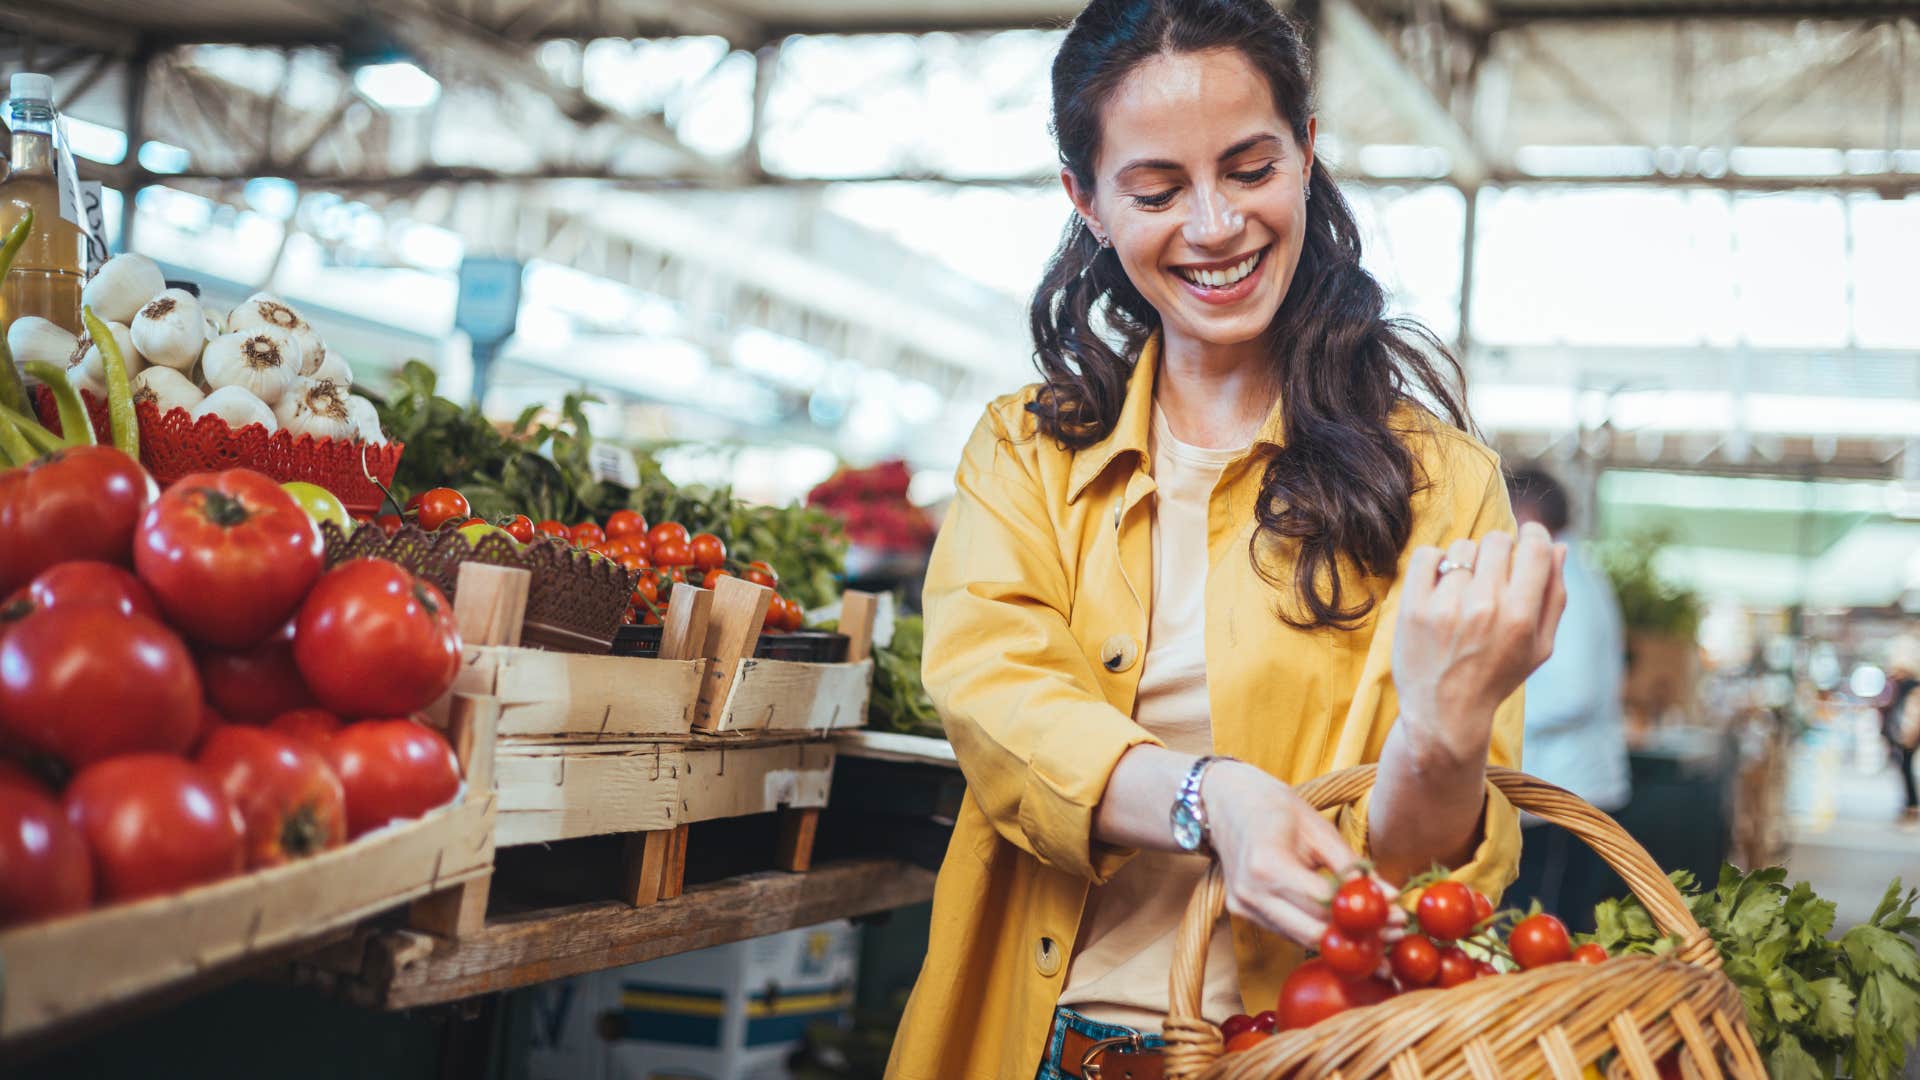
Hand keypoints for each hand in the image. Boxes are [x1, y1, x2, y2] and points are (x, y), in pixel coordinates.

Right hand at [1202, 761, 1401, 946]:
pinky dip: (1317, 932)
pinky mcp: (1242, 912)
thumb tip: (1389, 897)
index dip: (1365, 917)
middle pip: (1312, 933)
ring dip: (1340, 941)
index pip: (1324, 905)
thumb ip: (1351, 866)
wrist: (1223, 800)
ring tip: (1380, 936)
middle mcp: (1250, 893)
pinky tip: (1345, 930)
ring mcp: (1242, 906)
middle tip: (1396, 935)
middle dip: (1357, 939)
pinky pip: (1287, 930)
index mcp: (1267, 864)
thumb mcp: (1318, 828)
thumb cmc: (1274, 805)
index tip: (1399, 918)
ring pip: (1300, 938)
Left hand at [1390, 522, 1567, 766]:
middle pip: (1497, 541)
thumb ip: (1554, 596)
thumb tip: (1560, 547)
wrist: (1443, 713)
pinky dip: (1435, 563)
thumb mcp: (1539, 646)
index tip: (1527, 539)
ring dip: (1467, 562)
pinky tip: (1440, 586)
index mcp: (1520, 616)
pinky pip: (1427, 555)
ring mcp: (1445, 606)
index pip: (1534, 547)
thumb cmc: (1497, 677)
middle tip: (1493, 575)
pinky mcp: (1413, 607)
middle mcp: (1484, 607)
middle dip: (1499, 552)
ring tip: (1464, 590)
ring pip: (1462, 547)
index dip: (1534, 535)